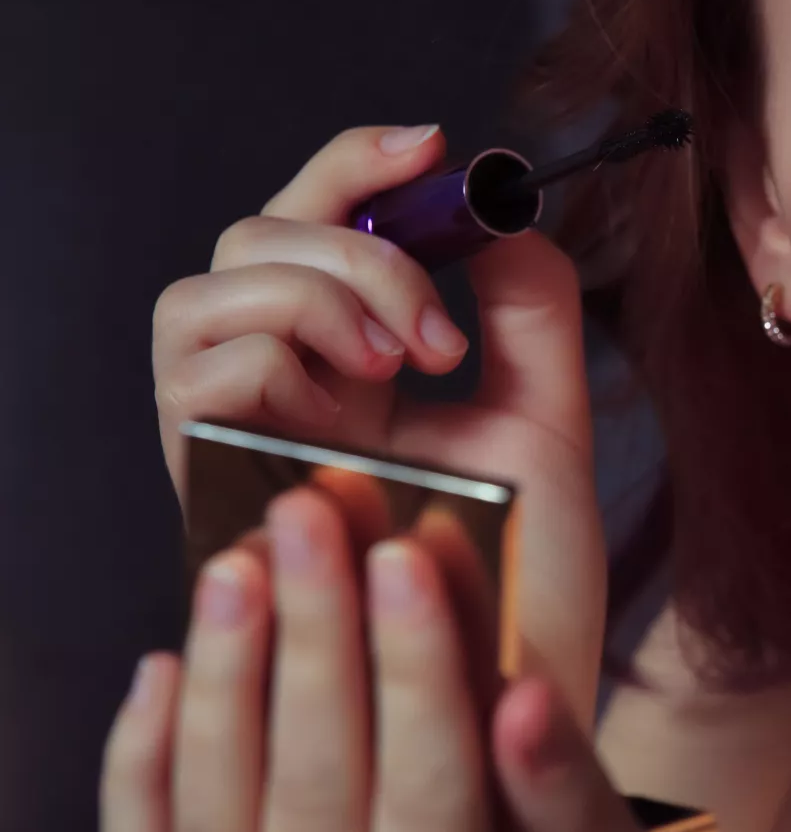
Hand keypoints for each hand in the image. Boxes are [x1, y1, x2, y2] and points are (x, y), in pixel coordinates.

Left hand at [100, 489, 700, 831]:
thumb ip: (578, 816)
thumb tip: (524, 697)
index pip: (429, 798)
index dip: (418, 670)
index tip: (409, 550)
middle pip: (309, 797)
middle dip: (309, 641)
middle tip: (306, 518)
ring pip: (209, 828)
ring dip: (220, 685)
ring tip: (235, 567)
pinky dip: (137, 771)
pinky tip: (162, 673)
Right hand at [151, 124, 606, 724]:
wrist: (514, 688)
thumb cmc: (528, 573)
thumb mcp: (550, 421)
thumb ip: (531, 310)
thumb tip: (501, 204)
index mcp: (360, 364)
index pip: (320, 225)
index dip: (354, 166)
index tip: (435, 143)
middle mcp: (289, 390)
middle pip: (249, 235)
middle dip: (348, 239)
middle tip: (441, 326)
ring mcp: (246, 434)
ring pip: (203, 289)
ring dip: (314, 294)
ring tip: (407, 365)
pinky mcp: (214, 484)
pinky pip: (199, 369)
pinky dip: (279, 354)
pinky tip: (355, 414)